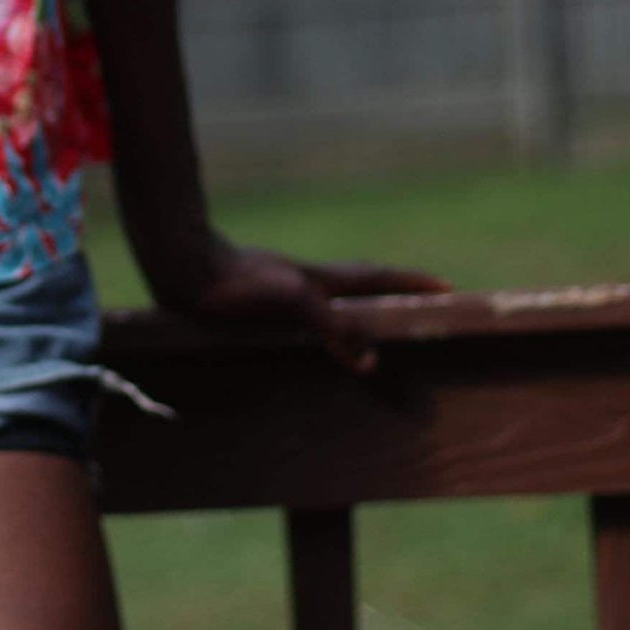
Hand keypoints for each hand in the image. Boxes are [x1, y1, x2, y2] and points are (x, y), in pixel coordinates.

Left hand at [152, 233, 451, 374]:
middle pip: (360, 285)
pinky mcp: (255, 304)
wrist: (181, 267)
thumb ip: (334, 329)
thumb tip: (372, 362)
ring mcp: (280, 291)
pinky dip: (317, 327)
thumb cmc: (236, 283)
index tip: (448, 289)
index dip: (412, 284)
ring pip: (329, 300)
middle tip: (420, 303)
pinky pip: (300, 317)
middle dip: (392, 293)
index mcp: (320, 281)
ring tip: (374, 323)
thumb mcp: (292, 303)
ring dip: (355, 309)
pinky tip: (309, 338)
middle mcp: (305, 282)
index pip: (378, 279)